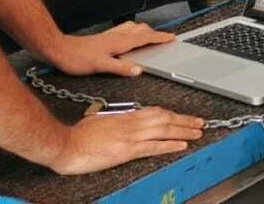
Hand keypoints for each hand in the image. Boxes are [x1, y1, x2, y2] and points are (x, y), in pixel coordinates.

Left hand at [45, 22, 174, 76]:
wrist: (59, 50)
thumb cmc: (77, 58)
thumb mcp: (100, 66)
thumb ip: (121, 67)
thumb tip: (139, 70)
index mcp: (120, 42)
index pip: (145, 37)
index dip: (159, 37)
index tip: (171, 38)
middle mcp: (116, 36)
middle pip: (141, 29)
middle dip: (155, 33)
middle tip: (163, 39)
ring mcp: (110, 35)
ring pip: (133, 28)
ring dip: (144, 30)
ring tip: (150, 37)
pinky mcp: (103, 37)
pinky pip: (123, 30)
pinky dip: (132, 31)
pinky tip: (128, 37)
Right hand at [46, 108, 204, 174]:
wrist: (64, 144)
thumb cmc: (76, 135)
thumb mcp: (97, 121)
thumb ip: (112, 120)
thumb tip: (119, 119)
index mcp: (124, 117)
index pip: (154, 112)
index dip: (172, 114)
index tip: (183, 116)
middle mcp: (131, 124)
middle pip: (164, 118)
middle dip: (184, 120)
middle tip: (200, 122)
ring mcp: (130, 136)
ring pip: (163, 130)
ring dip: (183, 131)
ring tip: (198, 132)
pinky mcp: (126, 150)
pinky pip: (153, 146)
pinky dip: (170, 144)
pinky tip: (182, 145)